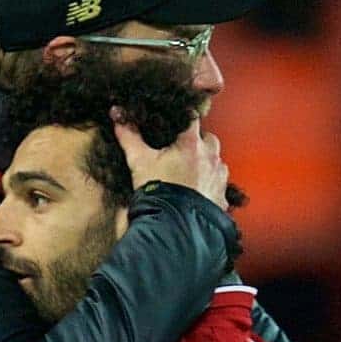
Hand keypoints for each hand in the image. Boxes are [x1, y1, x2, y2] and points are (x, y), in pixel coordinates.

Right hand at [112, 109, 228, 209]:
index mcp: (191, 143)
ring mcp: (219, 177)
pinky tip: (198, 192)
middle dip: (198, 142)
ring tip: (190, 173)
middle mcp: (210, 157)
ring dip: (207, 164)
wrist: (173, 224)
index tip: (176, 124)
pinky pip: (220, 186)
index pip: (192, 118)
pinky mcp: (221, 196)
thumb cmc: (158, 190)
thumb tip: (119, 118)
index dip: (183, 119)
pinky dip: (211, 186)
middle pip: (208, 139)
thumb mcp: (139, 161)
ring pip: (217, 162)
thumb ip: (130, 137)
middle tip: (181, 152)